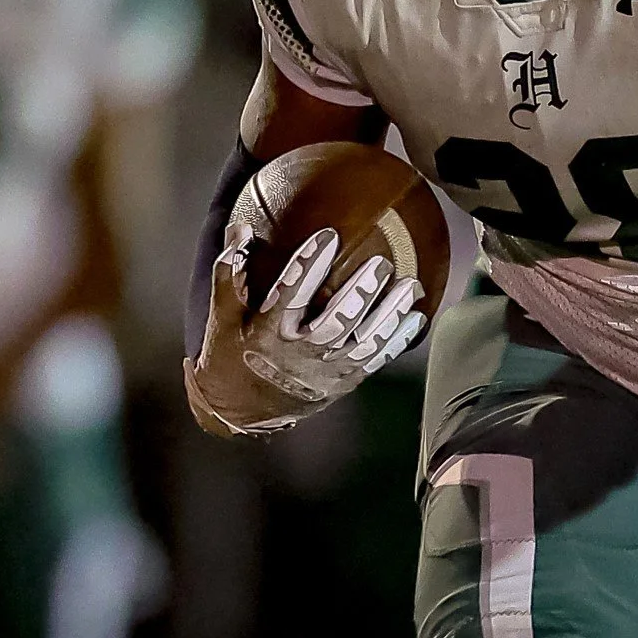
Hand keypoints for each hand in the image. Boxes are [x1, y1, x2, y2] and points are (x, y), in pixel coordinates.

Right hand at [184, 223, 427, 436]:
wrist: (241, 411)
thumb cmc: (231, 356)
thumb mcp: (221, 317)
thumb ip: (229, 272)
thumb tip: (239, 226)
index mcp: (268, 334)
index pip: (291, 294)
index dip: (309, 264)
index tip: (329, 235)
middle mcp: (300, 354)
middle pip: (336, 320)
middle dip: (362, 292)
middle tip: (382, 263)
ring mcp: (325, 370)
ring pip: (364, 341)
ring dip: (390, 314)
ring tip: (410, 285)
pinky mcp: (343, 381)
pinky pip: (375, 360)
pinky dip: (397, 340)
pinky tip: (416, 318)